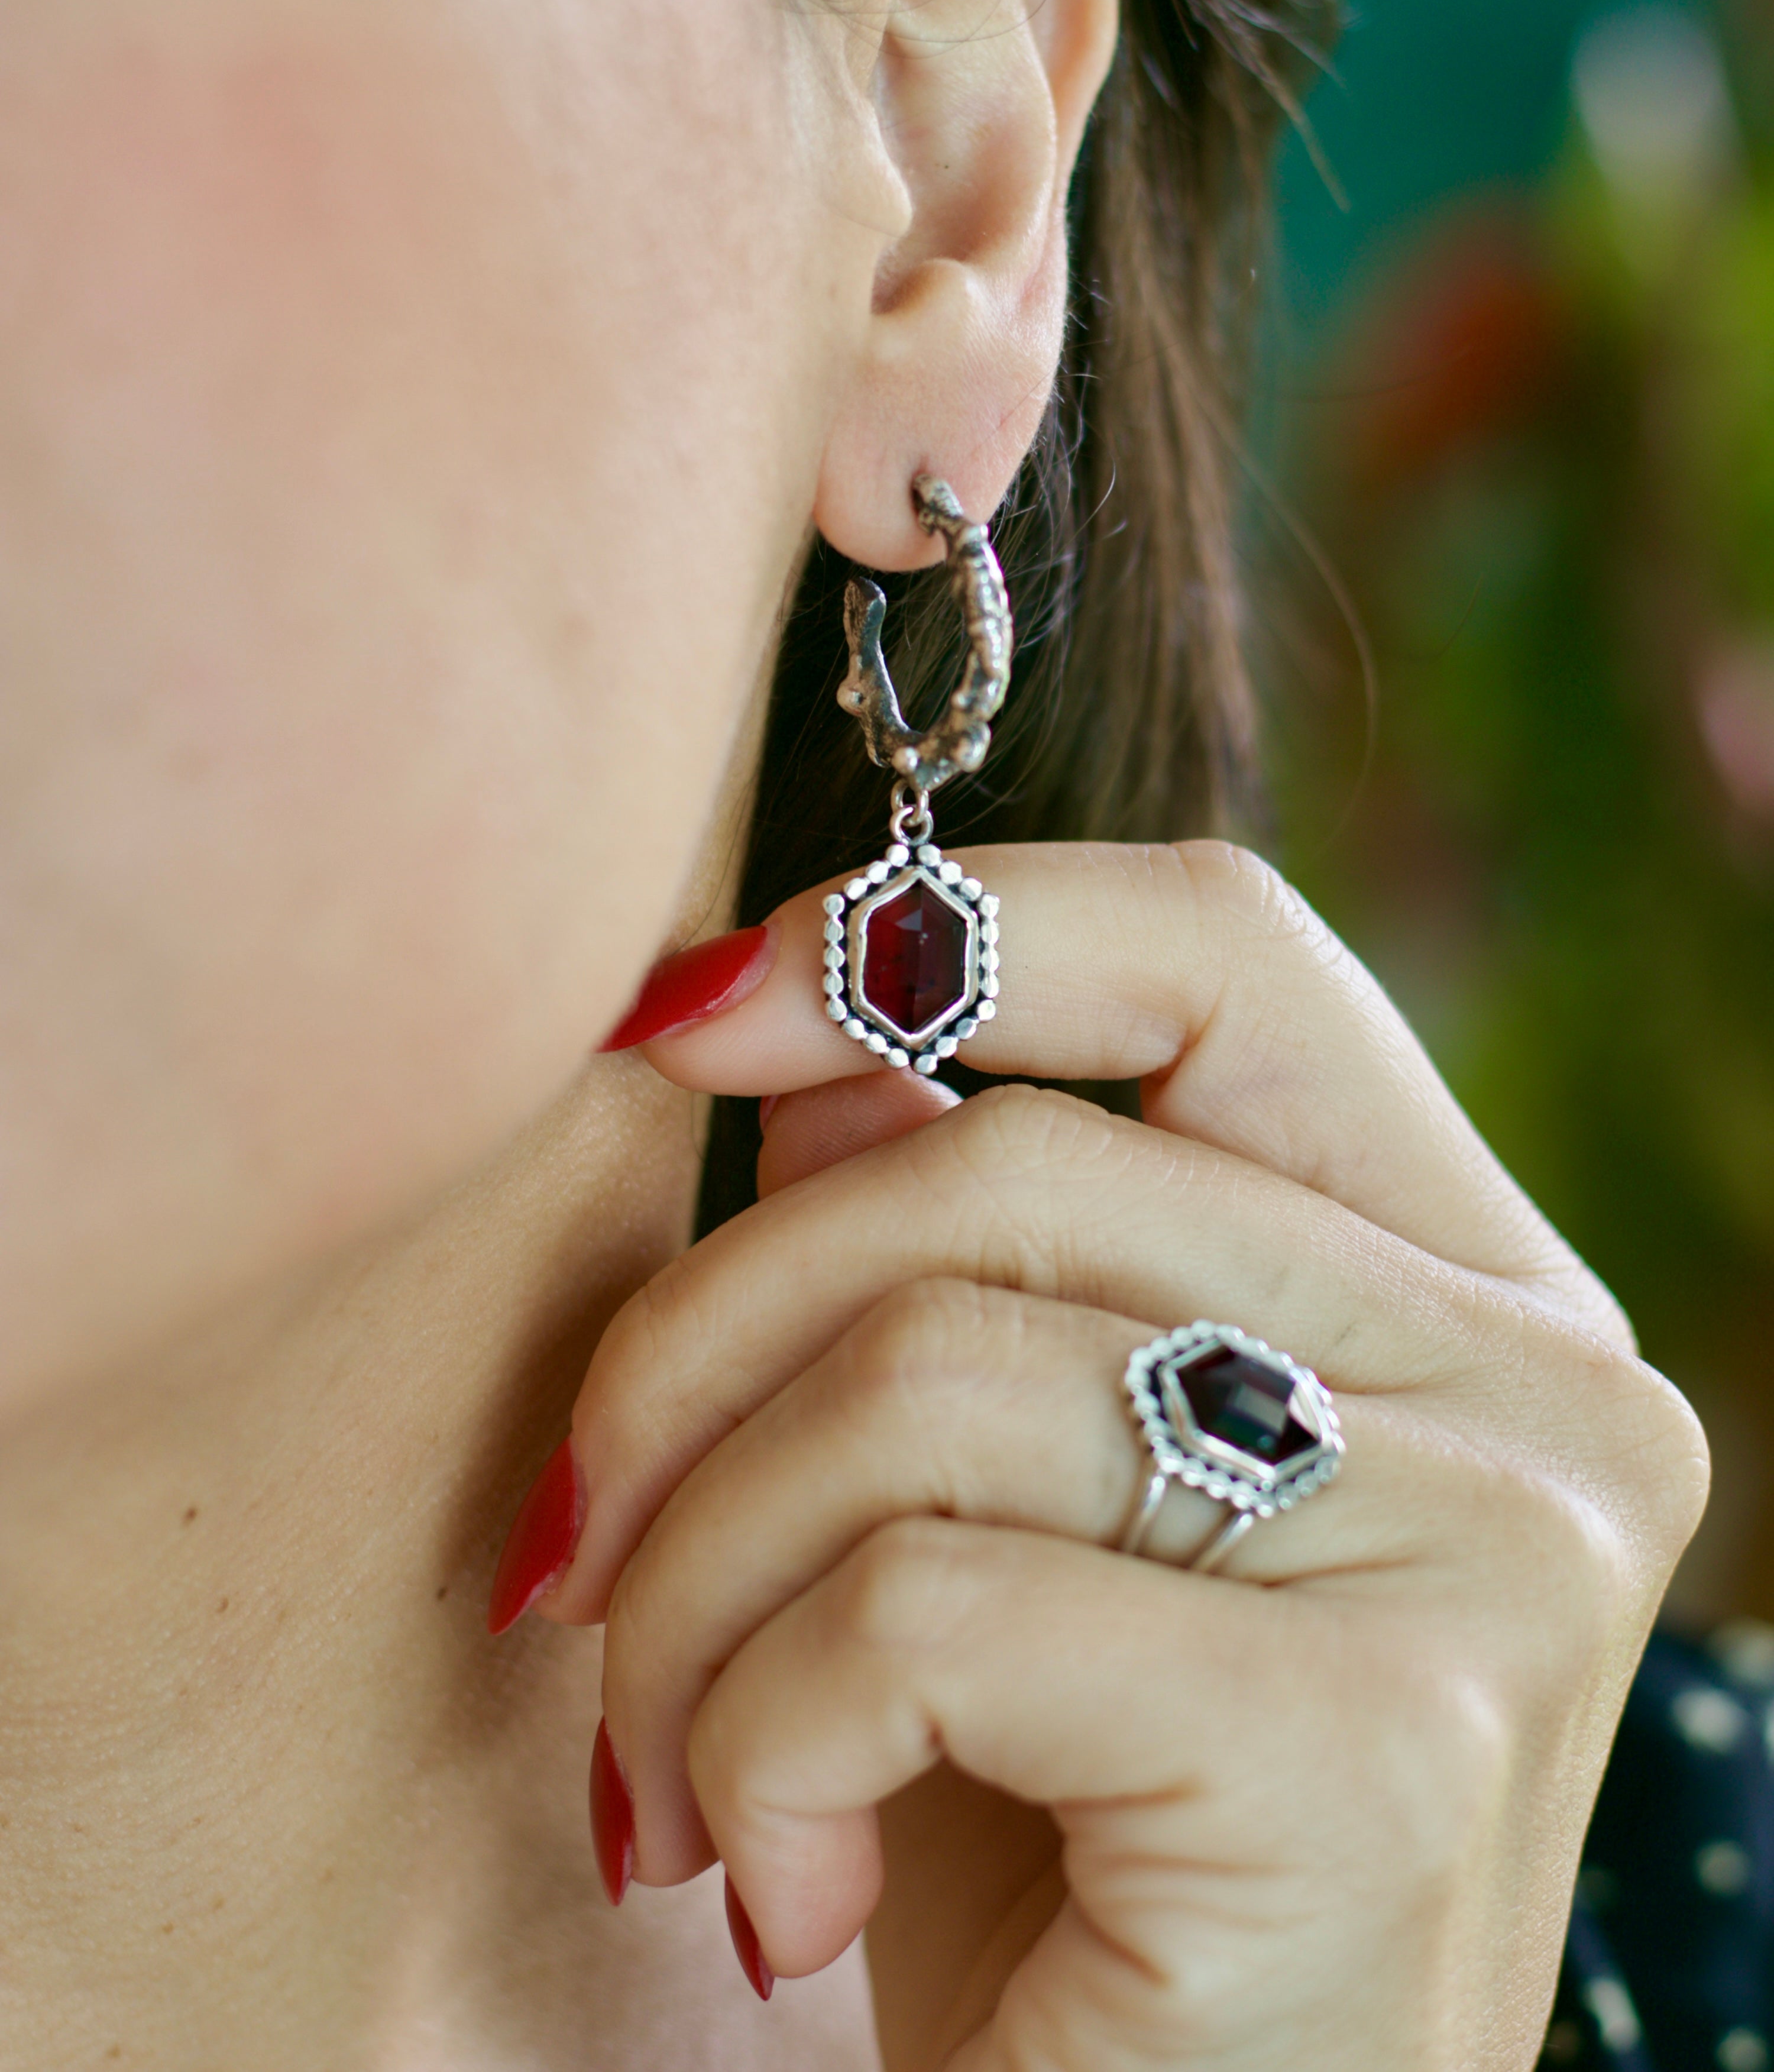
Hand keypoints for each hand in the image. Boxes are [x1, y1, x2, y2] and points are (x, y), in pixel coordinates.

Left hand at [534, 841, 1705, 2070]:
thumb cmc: (1061, 1857)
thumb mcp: (1000, 1520)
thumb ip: (954, 1249)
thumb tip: (817, 1040)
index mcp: (1475, 1295)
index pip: (1222, 952)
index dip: (934, 930)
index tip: (684, 1026)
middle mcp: (1545, 1394)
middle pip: (997, 1168)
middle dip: (693, 1349)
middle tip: (579, 1547)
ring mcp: (1497, 1561)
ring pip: (923, 1378)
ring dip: (692, 1584)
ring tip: (669, 1761)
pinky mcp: (1385, 1754)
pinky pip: (926, 1606)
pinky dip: (763, 1739)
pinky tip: (787, 1886)